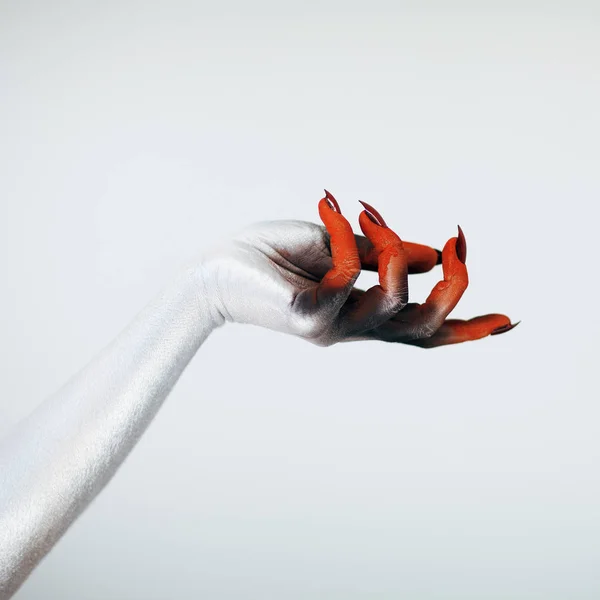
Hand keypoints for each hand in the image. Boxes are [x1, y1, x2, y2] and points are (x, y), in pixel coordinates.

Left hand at [200, 191, 516, 347]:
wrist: (216, 268)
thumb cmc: (273, 256)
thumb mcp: (338, 248)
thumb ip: (382, 254)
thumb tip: (433, 255)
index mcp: (363, 316)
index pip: (424, 333)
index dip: (467, 329)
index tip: (509, 320)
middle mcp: (353, 329)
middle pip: (423, 328)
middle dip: (454, 287)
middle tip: (456, 242)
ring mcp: (331, 328)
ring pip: (392, 301)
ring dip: (393, 248)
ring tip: (368, 212)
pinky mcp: (307, 317)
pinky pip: (344, 278)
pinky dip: (345, 235)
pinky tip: (330, 207)